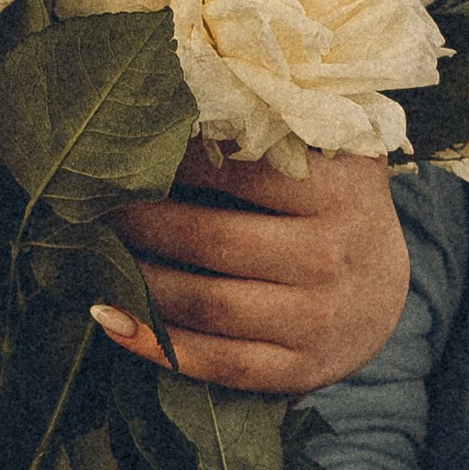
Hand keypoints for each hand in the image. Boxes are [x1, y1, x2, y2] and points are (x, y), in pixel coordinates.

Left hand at [98, 147, 407, 392]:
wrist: (384, 290)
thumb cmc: (328, 206)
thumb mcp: (320, 156)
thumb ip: (264, 127)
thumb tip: (168, 99)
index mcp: (336, 191)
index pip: (235, 171)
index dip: (165, 161)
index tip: (115, 151)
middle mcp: (331, 257)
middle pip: (209, 241)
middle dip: (135, 223)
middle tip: (84, 206)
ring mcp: (318, 320)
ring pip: (206, 306)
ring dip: (136, 282)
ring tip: (88, 257)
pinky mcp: (301, 370)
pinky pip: (219, 364)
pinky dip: (157, 346)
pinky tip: (110, 320)